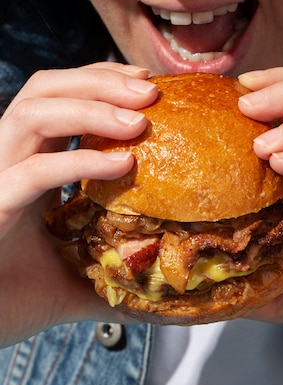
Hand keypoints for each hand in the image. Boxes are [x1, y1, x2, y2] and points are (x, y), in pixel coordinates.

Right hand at [0, 63, 157, 346]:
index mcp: (28, 167)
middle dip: (101, 81)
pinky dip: (79, 161)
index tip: (149, 87)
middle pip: (47, 91)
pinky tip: (123, 165)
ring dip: (91, 107)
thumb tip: (165, 294)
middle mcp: (9, 162)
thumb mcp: (79, 281)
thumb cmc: (15, 302)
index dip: (101, 84)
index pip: (61, 102)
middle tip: (152, 90)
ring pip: (35, 114)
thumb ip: (117, 277)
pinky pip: (34, 171)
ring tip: (141, 120)